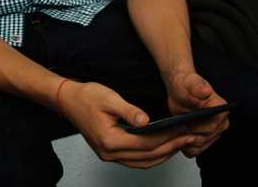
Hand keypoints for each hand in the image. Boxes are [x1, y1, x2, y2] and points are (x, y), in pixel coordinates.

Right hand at [57, 80, 196, 168]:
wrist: (67, 100)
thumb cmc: (86, 96)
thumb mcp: (109, 98)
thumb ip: (129, 111)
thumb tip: (147, 122)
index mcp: (111, 140)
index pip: (147, 143)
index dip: (168, 138)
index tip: (184, 131)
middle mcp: (110, 153)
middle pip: (148, 156)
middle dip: (171, 147)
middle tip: (190, 138)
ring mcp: (109, 156)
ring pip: (143, 163)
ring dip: (163, 154)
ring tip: (181, 143)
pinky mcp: (110, 153)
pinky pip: (135, 160)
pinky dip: (151, 156)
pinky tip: (161, 148)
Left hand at [164, 70, 229, 156]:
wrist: (180, 90)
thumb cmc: (186, 85)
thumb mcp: (190, 83)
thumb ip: (197, 87)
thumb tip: (206, 91)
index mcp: (221, 108)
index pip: (212, 127)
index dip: (197, 128)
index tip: (184, 123)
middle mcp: (221, 122)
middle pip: (206, 138)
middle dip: (191, 134)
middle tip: (177, 127)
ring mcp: (214, 132)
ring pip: (201, 146)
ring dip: (187, 142)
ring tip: (176, 131)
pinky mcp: (206, 138)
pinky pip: (196, 150)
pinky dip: (186, 146)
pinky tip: (178, 137)